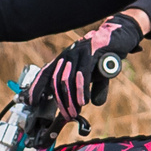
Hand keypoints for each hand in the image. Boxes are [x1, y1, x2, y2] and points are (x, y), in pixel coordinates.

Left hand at [26, 13, 145, 122]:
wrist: (120, 35)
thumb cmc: (106, 55)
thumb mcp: (98, 75)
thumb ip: (94, 88)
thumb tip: (95, 103)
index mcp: (64, 59)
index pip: (45, 73)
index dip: (35, 88)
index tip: (30, 102)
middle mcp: (67, 54)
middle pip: (55, 80)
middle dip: (60, 101)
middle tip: (67, 115)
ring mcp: (78, 51)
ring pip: (67, 78)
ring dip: (70, 99)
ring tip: (75, 112)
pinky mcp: (91, 51)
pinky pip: (82, 73)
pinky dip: (81, 89)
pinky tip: (84, 100)